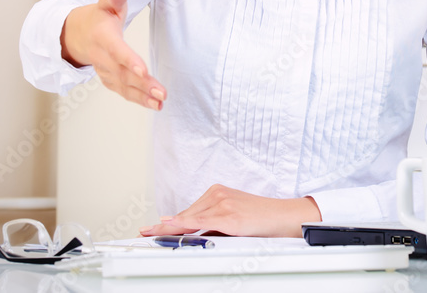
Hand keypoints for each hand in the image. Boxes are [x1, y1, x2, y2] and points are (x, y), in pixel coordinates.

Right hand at [60, 0, 166, 109]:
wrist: (75, 35)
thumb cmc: (97, 18)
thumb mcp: (105, 3)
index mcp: (102, 36)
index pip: (116, 50)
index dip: (129, 60)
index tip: (143, 71)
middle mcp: (101, 56)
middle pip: (122, 72)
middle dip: (142, 84)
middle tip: (162, 93)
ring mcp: (103, 70)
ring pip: (122, 86)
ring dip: (142, 96)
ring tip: (160, 102)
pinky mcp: (108, 79)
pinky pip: (122, 91)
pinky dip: (137, 99)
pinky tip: (154, 105)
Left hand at [138, 185, 321, 237]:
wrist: (282, 216)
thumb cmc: (260, 218)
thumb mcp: (232, 216)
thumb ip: (212, 222)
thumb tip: (190, 232)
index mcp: (217, 192)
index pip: (188, 210)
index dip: (167, 221)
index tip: (151, 227)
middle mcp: (217, 194)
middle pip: (185, 215)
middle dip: (164, 226)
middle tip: (144, 233)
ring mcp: (222, 204)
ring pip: (191, 219)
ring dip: (171, 228)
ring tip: (153, 233)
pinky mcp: (229, 216)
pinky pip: (204, 222)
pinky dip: (187, 225)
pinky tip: (174, 227)